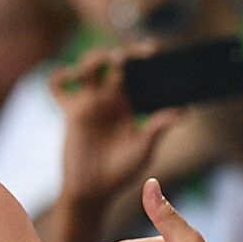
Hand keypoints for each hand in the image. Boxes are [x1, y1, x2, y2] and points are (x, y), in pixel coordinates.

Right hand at [52, 47, 184, 204]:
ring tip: (103, 61)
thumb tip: (185, 111)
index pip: (139, 71)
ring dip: (93, 58)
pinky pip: (58, 89)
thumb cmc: (121, 172)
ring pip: (87, 68)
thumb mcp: (144, 148)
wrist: (94, 190)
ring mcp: (90, 104)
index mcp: (131, 103)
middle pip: (113, 63)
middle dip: (120, 54)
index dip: (144, 57)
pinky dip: (58, 77)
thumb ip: (158, 126)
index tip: (153, 51)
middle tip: (124, 59)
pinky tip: (67, 75)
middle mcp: (110, 98)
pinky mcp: (71, 113)